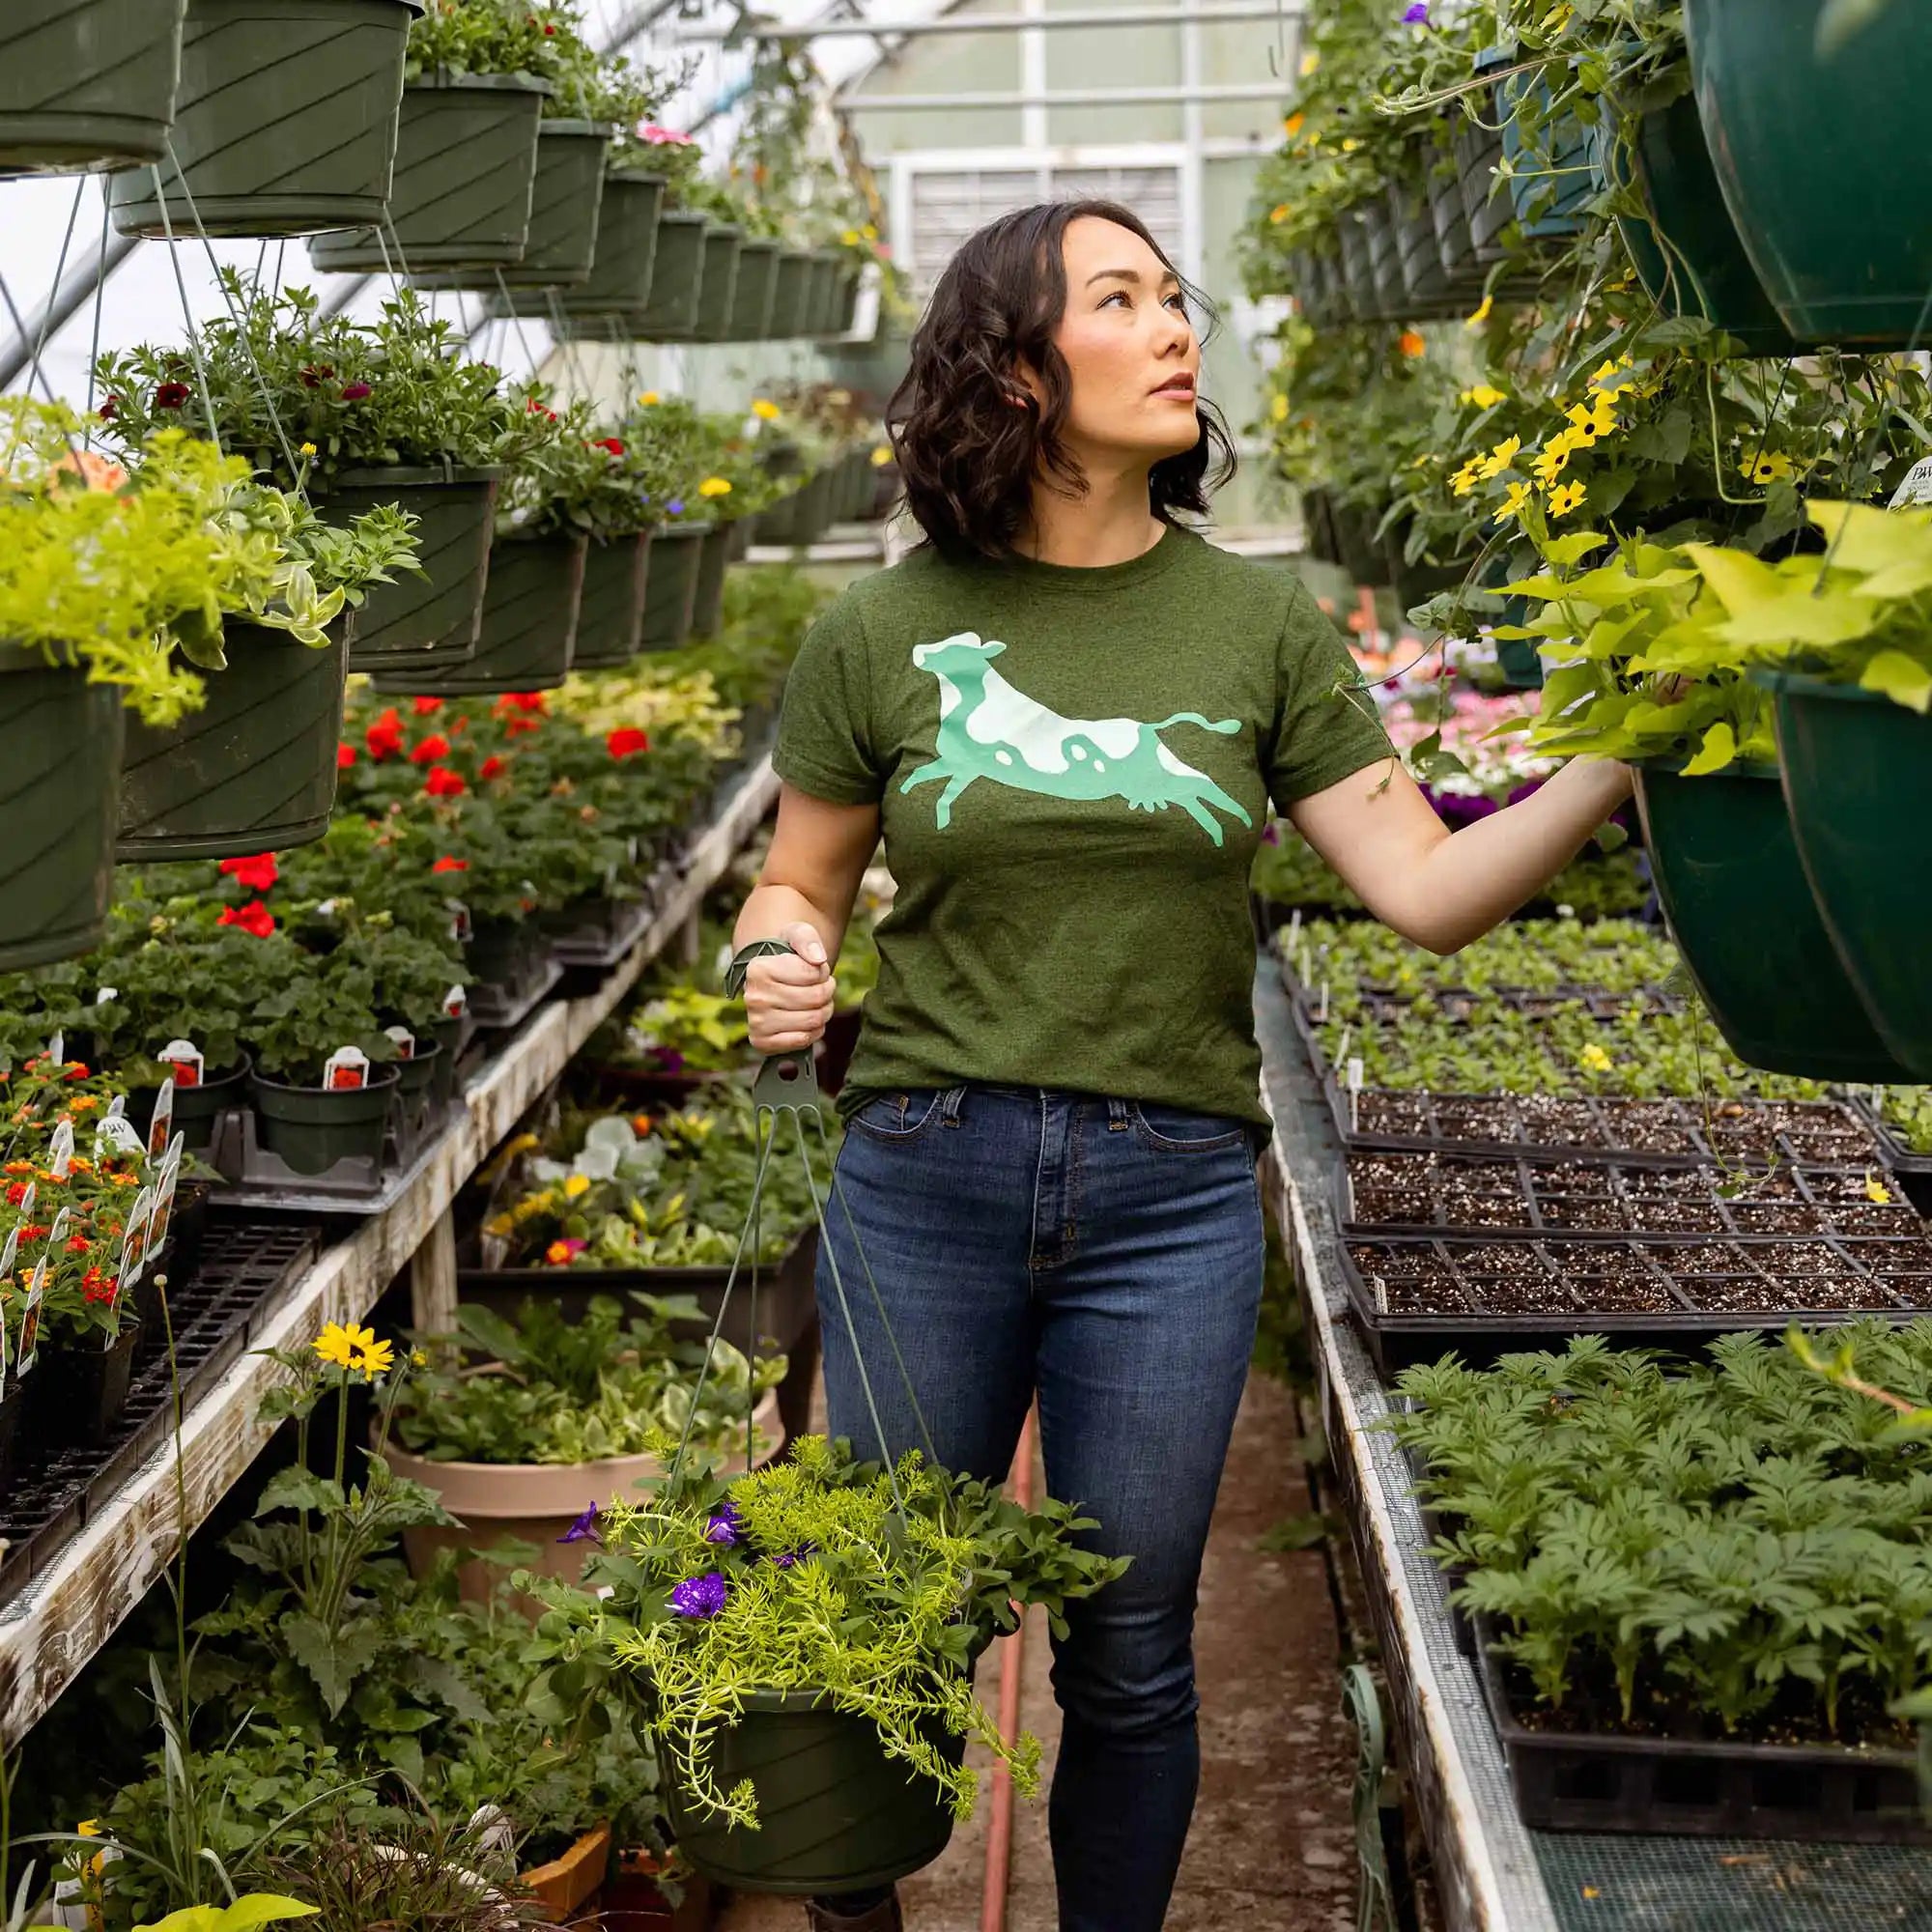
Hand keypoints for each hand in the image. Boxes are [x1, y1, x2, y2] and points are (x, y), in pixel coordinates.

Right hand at [744, 921, 835, 1053]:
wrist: (773, 983)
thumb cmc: (788, 957)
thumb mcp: (797, 934)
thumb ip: (807, 939)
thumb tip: (818, 959)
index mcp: (758, 968)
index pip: (813, 973)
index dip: (823, 972)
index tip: (816, 970)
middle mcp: (753, 996)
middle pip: (816, 998)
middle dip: (827, 992)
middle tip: (821, 988)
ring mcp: (756, 1022)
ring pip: (813, 1020)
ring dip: (824, 1011)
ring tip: (816, 1003)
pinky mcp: (761, 1042)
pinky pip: (803, 1040)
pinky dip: (814, 1032)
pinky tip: (808, 1021)